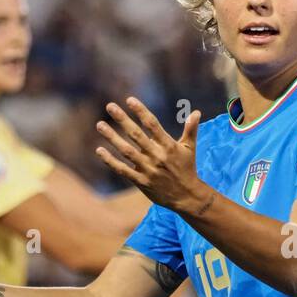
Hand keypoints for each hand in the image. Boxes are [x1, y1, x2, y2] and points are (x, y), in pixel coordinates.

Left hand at [95, 98, 208, 214]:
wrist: (187, 197)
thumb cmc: (187, 169)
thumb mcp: (190, 149)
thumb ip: (191, 130)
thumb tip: (197, 112)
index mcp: (168, 146)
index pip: (153, 125)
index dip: (141, 111)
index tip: (129, 100)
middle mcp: (157, 156)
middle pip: (137, 135)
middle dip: (122, 120)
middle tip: (110, 106)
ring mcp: (148, 169)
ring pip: (126, 151)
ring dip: (112, 137)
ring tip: (100, 125)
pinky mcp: (141, 182)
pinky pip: (123, 170)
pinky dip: (110, 161)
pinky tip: (99, 150)